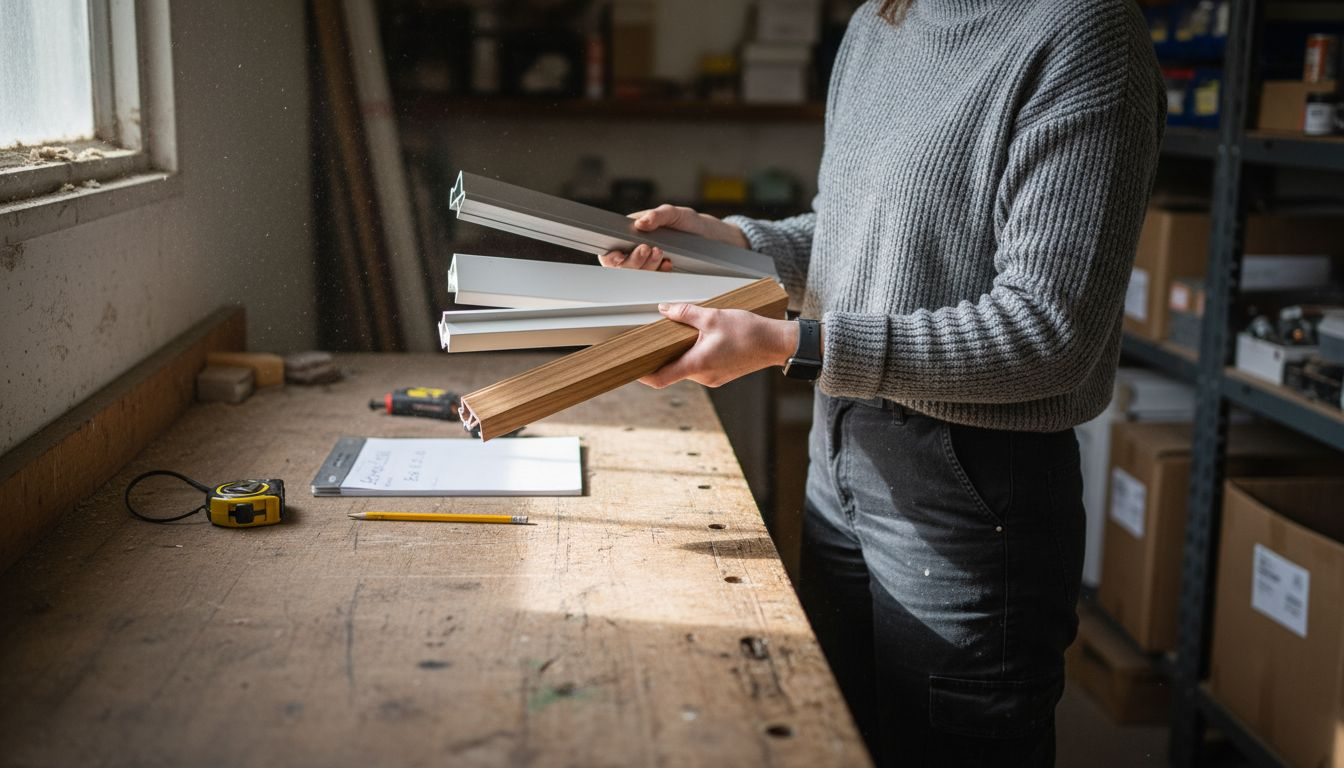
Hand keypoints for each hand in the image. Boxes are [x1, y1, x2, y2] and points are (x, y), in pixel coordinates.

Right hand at [598, 204, 748, 270]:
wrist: (711, 239)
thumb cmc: (691, 223)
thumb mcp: (676, 213)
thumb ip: (658, 215)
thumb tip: (641, 223)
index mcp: (633, 232)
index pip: (612, 248)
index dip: (612, 256)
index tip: (621, 255)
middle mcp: (638, 247)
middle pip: (622, 265)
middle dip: (634, 260)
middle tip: (649, 250)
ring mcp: (649, 261)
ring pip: (637, 273)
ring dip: (647, 266)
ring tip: (661, 253)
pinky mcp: (660, 271)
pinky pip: (653, 279)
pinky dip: (659, 272)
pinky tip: (668, 263)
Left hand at [640, 303, 798, 388]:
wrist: (776, 343)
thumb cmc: (749, 332)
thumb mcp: (713, 316)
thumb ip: (685, 313)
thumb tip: (664, 309)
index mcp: (698, 364)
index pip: (660, 378)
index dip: (642, 374)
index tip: (631, 367)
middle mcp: (703, 376)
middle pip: (672, 370)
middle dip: (662, 355)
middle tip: (654, 339)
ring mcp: (712, 378)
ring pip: (686, 367)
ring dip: (681, 353)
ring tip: (682, 334)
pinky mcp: (720, 375)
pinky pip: (699, 367)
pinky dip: (694, 355)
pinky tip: (700, 340)